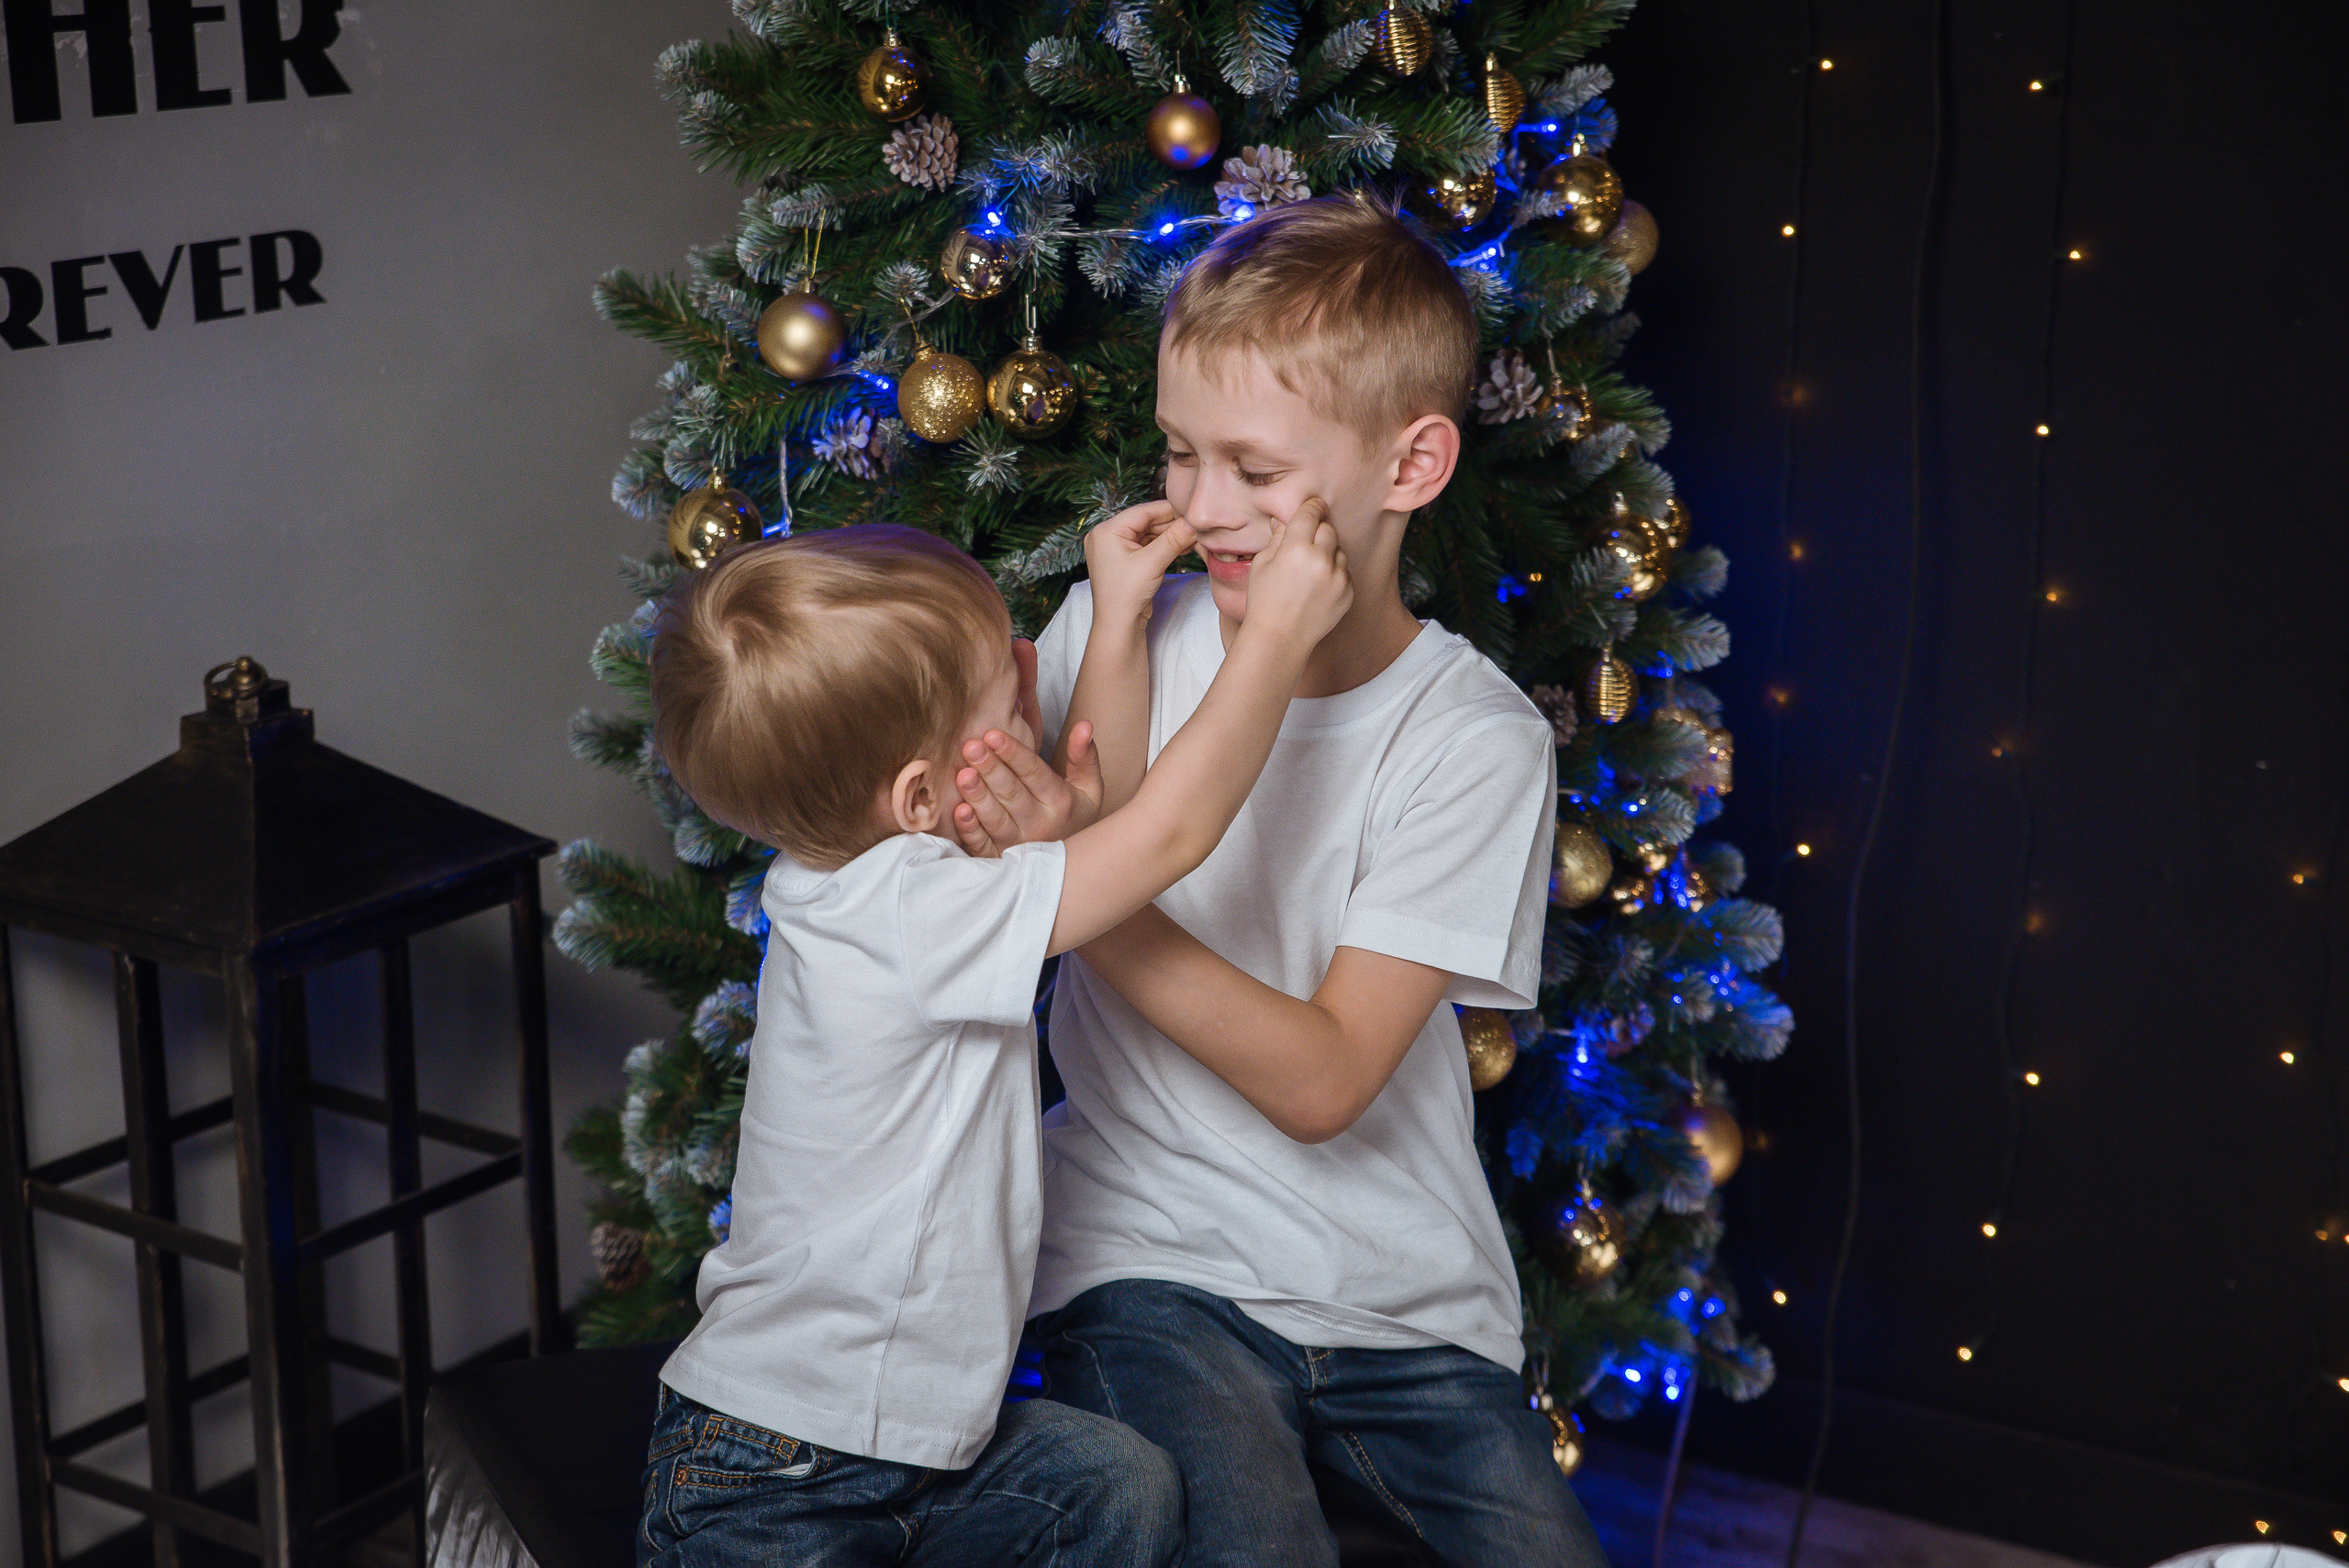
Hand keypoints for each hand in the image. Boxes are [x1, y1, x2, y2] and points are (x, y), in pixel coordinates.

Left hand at [951, 722, 1104, 855]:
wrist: (1073, 862)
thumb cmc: (1074, 815)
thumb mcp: (1088, 786)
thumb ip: (1084, 755)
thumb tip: (1084, 724)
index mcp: (1059, 802)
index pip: (1034, 773)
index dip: (1013, 753)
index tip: (993, 734)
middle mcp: (1039, 825)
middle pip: (1011, 793)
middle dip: (990, 768)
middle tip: (971, 746)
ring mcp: (1018, 845)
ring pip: (995, 818)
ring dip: (978, 796)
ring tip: (963, 774)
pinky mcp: (999, 858)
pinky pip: (982, 846)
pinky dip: (971, 831)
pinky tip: (959, 811)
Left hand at [1083, 501, 1197, 628]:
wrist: (1118, 626)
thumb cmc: (1126, 595)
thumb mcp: (1152, 562)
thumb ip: (1174, 539)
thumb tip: (1193, 521)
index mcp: (1106, 531)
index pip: (1143, 511)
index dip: (1169, 510)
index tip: (1191, 510)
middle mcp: (1108, 537)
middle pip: (1147, 522)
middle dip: (1172, 525)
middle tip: (1195, 525)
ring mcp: (1116, 549)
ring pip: (1149, 535)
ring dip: (1171, 537)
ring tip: (1194, 536)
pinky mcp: (1126, 561)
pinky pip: (1147, 547)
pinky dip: (1164, 547)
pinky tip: (1184, 546)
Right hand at [1237, 496, 1351, 647]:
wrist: (1280, 638)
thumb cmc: (1264, 601)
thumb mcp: (1262, 565)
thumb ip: (1277, 539)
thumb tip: (1284, 521)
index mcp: (1296, 549)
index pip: (1310, 514)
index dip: (1312, 507)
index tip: (1314, 505)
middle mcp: (1321, 560)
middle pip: (1328, 529)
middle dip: (1318, 531)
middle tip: (1307, 542)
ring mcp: (1338, 578)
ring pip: (1339, 550)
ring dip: (1327, 553)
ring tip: (1310, 570)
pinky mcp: (1348, 593)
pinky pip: (1344, 572)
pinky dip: (1334, 573)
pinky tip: (1318, 586)